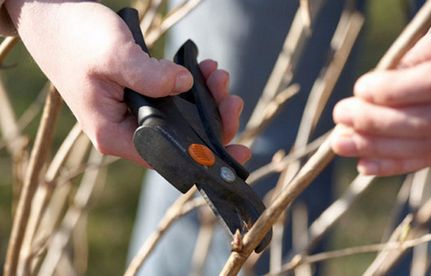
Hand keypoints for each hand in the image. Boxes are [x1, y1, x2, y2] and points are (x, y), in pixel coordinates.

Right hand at [5, 0, 249, 166]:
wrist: (52, 17)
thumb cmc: (74, 37)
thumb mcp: (113, 55)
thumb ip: (149, 75)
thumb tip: (186, 86)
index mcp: (114, 134)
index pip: (167, 158)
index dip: (205, 158)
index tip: (238, 150)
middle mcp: (124, 130)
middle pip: (179, 140)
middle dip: (211, 121)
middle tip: (230, 96)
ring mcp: (131, 114)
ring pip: (179, 119)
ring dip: (205, 100)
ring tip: (217, 75)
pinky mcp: (137, 98)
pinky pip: (172, 100)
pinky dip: (191, 88)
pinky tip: (204, 72)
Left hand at [331, 31, 430, 175]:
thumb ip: (410, 62)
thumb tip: (366, 93)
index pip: (429, 84)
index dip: (390, 90)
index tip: (360, 88)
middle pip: (422, 123)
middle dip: (373, 121)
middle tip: (340, 114)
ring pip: (421, 146)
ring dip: (374, 147)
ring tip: (339, 143)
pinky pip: (423, 161)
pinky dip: (392, 164)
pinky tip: (363, 166)